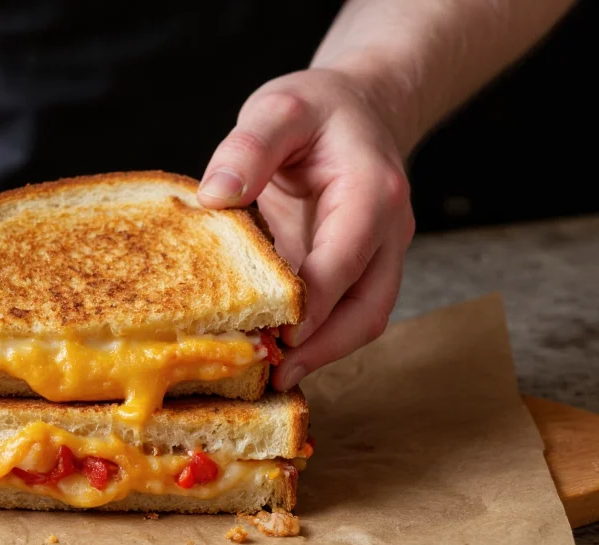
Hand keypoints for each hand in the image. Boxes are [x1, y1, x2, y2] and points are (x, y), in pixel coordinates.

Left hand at [197, 68, 414, 388]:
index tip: (276, 336)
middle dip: (322, 348)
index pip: (346, 259)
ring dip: (322, 352)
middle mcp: (387, 231)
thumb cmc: (321, 108)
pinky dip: (316, 337)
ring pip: (362, 318)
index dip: (313, 304)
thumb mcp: (281, 108)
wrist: (362, 107)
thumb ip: (250, 146)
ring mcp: (379, 254)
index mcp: (371, 192)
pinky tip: (277, 351)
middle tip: (274, 376)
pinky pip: (344, 311)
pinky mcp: (359, 267)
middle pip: (367, 307)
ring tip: (273, 378)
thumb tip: (215, 196)